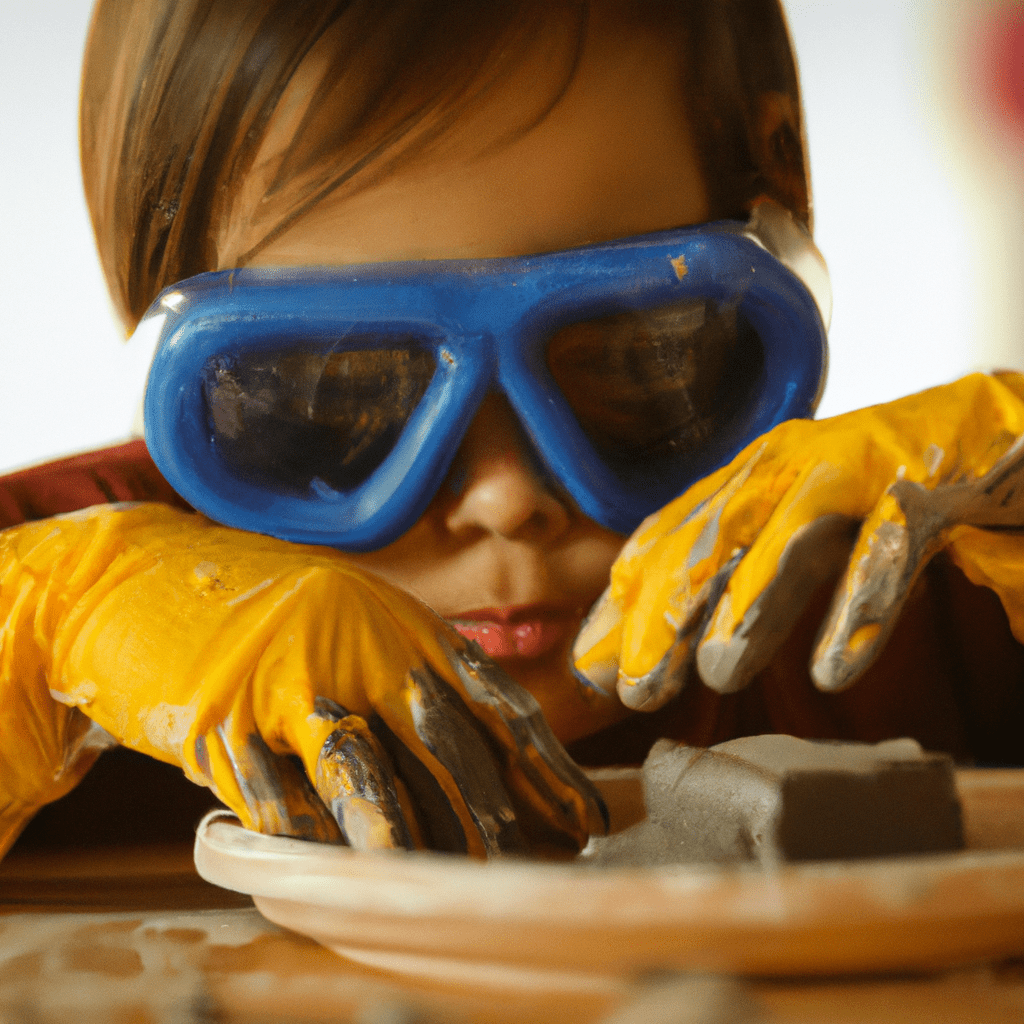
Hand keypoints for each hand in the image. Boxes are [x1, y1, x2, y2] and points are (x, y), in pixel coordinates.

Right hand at [0, 503, 603, 858]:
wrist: (140, 574)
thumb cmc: (263, 609)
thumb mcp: (354, 619)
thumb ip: (414, 673)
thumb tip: (486, 753)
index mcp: (402, 624)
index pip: (493, 701)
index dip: (543, 766)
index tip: (582, 821)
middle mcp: (361, 648)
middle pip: (447, 745)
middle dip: (495, 816)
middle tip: (531, 872)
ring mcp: (293, 682)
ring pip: (372, 775)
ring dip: (418, 841)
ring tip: (459, 889)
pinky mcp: (227, 719)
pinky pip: (281, 797)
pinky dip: (316, 846)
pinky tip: (347, 883)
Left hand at [573, 372, 1023, 707]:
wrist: (985, 425)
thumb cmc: (882, 488)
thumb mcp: (795, 530)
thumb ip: (742, 577)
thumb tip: (683, 646)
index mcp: (748, 478)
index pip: (667, 538)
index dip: (624, 602)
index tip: (589, 665)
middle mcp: (785, 466)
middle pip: (708, 539)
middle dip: (665, 612)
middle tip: (634, 687)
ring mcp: (851, 466)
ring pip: (784, 536)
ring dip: (748, 604)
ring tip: (717, 672)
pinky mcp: (921, 480)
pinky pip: (886, 546)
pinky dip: (859, 607)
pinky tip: (833, 668)